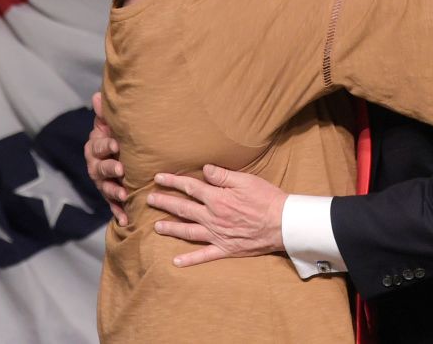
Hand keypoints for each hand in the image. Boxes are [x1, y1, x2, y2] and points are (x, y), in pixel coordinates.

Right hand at [84, 92, 127, 225]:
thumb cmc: (118, 136)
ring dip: (113, 192)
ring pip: (105, 188)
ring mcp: (103, 182)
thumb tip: (97, 95)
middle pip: (100, 168)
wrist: (121, 154)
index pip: (98, 145)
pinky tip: (126, 221)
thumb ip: (106, 114)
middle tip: (121, 169)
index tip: (117, 145)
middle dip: (109, 169)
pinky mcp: (110, 196)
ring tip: (123, 194)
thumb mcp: (111, 125)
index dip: (106, 145)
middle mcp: (96, 165)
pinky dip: (119, 213)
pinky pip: (113, 206)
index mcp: (96, 146)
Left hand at [148, 164, 287, 266]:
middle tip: (149, 199)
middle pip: (183, 209)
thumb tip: (205, 169)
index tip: (158, 178)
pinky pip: (204, 255)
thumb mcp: (246, 180)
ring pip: (188, 232)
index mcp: (217, 199)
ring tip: (156, 227)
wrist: (283, 224)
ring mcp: (217, 235)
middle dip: (164, 203)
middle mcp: (212, 217)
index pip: (190, 187)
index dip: (173, 182)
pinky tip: (176, 262)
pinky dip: (189, 259)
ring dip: (170, 229)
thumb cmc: (267, 199)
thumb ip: (223, 176)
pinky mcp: (225, 249)